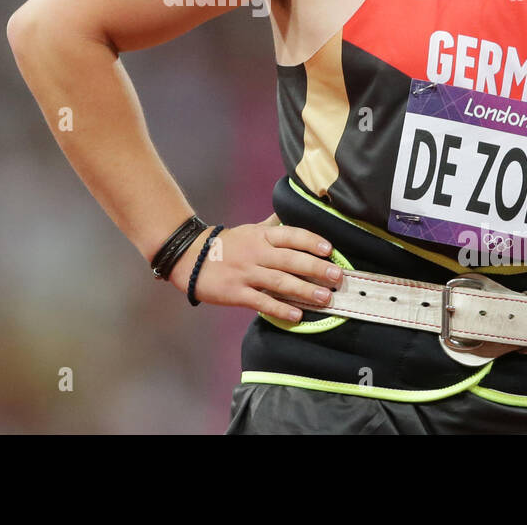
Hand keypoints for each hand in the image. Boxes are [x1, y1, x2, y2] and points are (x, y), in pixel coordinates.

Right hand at [168, 213, 341, 321]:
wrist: (189, 257)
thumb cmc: (225, 244)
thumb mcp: (250, 230)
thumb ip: (273, 225)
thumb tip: (292, 212)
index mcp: (261, 236)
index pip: (291, 235)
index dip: (311, 241)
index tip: (329, 249)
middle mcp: (256, 253)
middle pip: (290, 260)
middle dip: (316, 268)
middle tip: (337, 276)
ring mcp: (246, 273)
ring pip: (280, 282)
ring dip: (304, 290)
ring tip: (325, 298)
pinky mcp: (236, 293)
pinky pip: (262, 302)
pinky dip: (280, 309)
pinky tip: (297, 315)